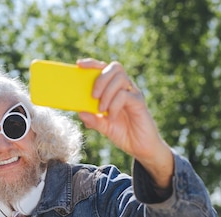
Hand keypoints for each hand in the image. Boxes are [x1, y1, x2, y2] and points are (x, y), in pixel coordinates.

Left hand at [76, 58, 173, 186]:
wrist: (140, 147)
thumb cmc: (123, 133)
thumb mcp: (103, 127)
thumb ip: (93, 120)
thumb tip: (80, 112)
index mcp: (114, 89)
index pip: (104, 69)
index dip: (92, 64)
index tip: (79, 64)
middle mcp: (125, 88)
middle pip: (114, 67)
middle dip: (100, 78)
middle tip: (93, 95)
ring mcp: (133, 94)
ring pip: (120, 78)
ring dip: (107, 92)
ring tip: (101, 109)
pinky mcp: (139, 103)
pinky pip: (125, 95)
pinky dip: (114, 105)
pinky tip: (111, 117)